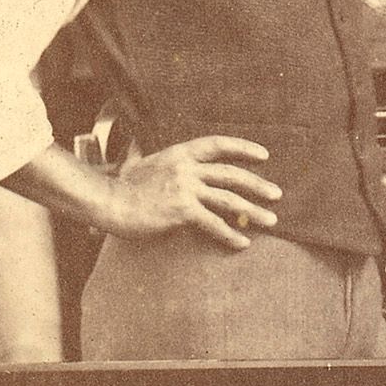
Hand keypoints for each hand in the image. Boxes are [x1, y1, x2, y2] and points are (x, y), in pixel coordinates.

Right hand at [99, 136, 281, 247]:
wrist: (109, 202)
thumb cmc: (121, 186)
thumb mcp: (136, 161)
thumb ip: (143, 152)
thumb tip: (137, 143)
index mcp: (180, 153)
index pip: (218, 145)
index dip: (243, 148)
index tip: (265, 155)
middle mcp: (187, 168)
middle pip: (231, 175)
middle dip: (258, 184)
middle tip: (277, 195)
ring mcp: (186, 188)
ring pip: (229, 200)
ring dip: (253, 211)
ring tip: (271, 221)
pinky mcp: (182, 211)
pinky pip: (213, 224)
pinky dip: (230, 234)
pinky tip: (242, 243)